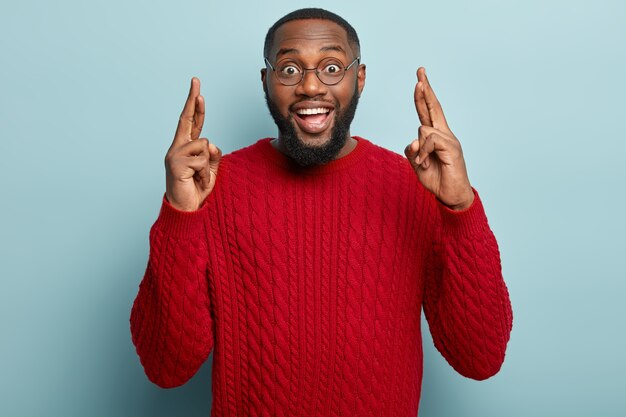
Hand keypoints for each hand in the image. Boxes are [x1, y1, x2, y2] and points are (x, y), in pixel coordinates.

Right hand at [165, 77, 221, 210]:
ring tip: (199, 177)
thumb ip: (213, 155)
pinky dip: (204, 172)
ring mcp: (174, 154)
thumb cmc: (196, 189)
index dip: (195, 105)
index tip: (197, 88)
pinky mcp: (176, 163)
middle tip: (195, 79)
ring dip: (208, 164)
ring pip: (204, 145)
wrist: (185, 209)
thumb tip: (210, 143)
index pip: (191, 121)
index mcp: (185, 146)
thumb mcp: (210, 170)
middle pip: (187, 118)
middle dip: (192, 99)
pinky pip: (202, 159)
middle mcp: (177, 147)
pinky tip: (195, 180)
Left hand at [404, 67, 473, 210]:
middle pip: (433, 107)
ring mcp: (450, 140)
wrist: (452, 195)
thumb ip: (413, 151)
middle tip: (420, 71)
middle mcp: (444, 134)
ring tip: (423, 163)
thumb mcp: (417, 164)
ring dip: (419, 149)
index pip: (428, 111)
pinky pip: (430, 141)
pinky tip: (425, 163)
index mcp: (436, 136)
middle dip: (425, 89)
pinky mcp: (452, 147)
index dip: (423, 96)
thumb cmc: (437, 180)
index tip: (420, 79)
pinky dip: (423, 153)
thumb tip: (414, 140)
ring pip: (424, 129)